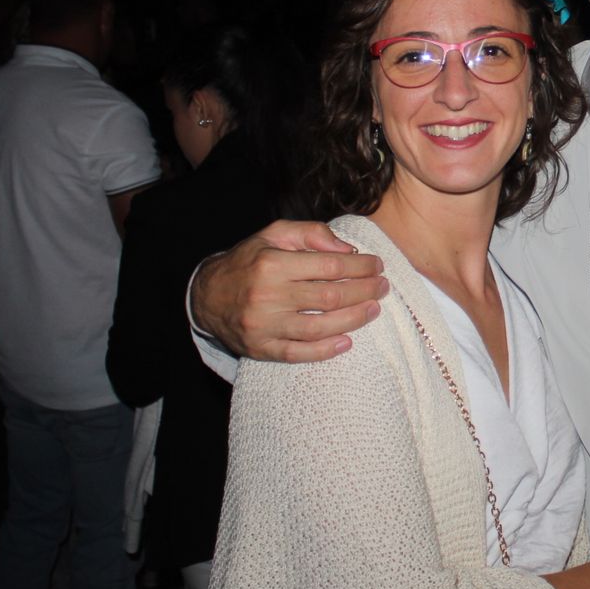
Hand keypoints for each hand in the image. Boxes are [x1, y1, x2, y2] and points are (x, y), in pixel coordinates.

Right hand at [190, 220, 388, 361]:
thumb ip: (311, 234)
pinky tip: (347, 341)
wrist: (206, 296)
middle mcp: (267, 295)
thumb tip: (347, 250)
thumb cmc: (248, 261)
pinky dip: (325, 351)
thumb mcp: (273, 235)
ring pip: (319, 328)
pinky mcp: (260, 348)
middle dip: (364, 292)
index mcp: (272, 263)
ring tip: (373, 309)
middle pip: (330, 298)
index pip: (329, 267)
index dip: (359, 267)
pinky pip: (298, 354)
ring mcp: (264, 325)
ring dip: (353, 320)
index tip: (376, 266)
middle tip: (382, 287)